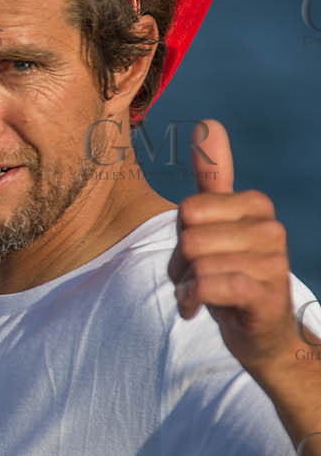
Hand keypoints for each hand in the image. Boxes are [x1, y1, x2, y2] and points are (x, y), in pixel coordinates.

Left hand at [168, 119, 301, 373]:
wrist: (260, 332)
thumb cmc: (230, 272)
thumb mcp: (216, 223)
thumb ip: (214, 176)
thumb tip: (208, 122)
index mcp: (256, 205)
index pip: (189, 209)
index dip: (181, 237)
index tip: (197, 253)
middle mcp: (271, 228)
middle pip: (189, 236)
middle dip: (181, 264)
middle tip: (200, 277)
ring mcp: (273, 261)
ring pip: (197, 262)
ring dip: (187, 285)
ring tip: (206, 293)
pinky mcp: (265, 294)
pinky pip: (210, 284)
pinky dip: (193, 299)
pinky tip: (199, 308)